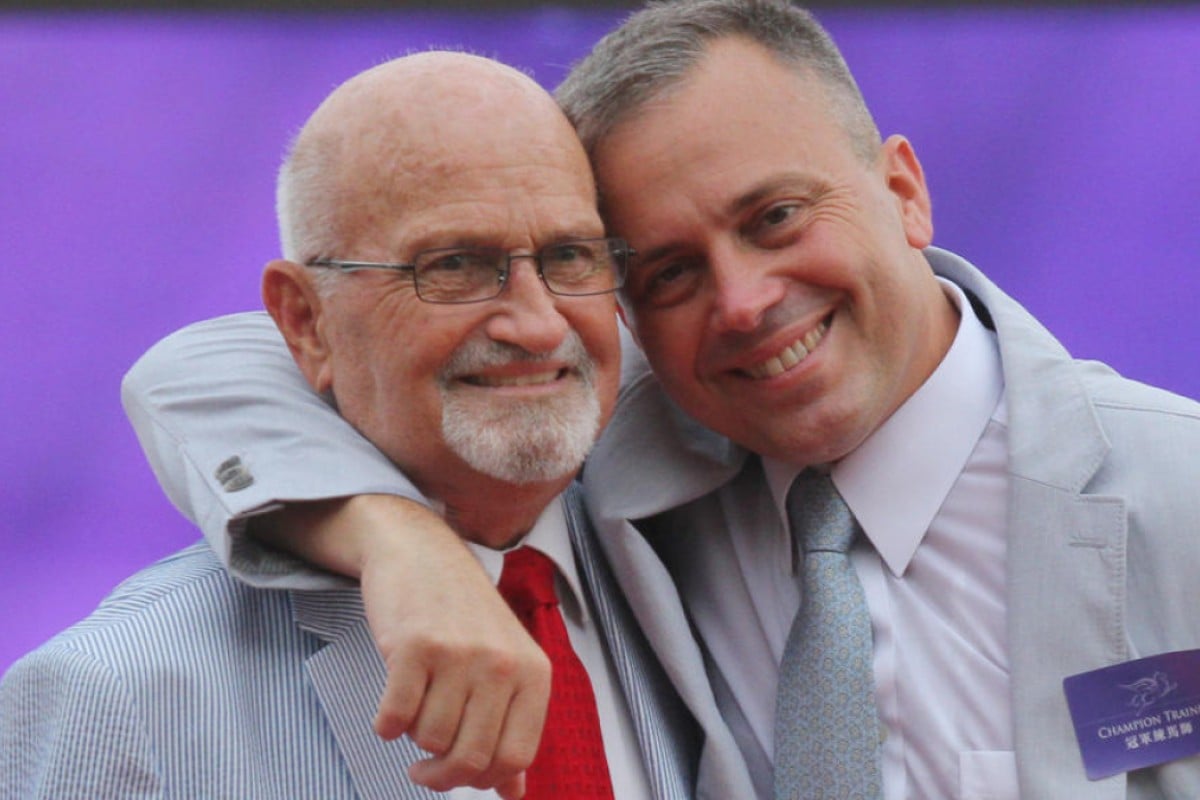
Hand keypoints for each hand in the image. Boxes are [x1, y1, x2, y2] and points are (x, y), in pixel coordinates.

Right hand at [252, 494, 549, 797]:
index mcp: (533, 672)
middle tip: (424, 770)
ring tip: (416, 709)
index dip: (483, 779)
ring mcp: (458, 654)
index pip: (516, 756)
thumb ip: (511, 726)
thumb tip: (513, 793)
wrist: (422, 552)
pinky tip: (390, 708)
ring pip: (430, 740)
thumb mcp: (504, 663)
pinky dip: (386, 725)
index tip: (460, 775)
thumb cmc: (464, 613)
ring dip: (414, 739)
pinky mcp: (414, 646)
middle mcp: (501, 663)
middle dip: (441, 776)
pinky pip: (395, 718)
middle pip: (471, 758)